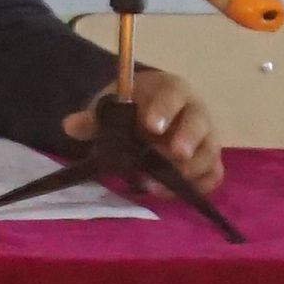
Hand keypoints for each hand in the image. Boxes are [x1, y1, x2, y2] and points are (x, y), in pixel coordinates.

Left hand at [67, 68, 225, 195]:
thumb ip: (93, 118)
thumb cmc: (131, 107)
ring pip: (209, 151)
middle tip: (172, 154)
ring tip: (156, 184)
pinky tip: (169, 193)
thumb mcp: (110, 107)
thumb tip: (70, 126)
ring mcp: (204, 137)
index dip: (164, 109)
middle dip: (187, 139)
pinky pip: (213, 174)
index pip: (173, 94)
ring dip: (188, 170)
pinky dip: (198, 186)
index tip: (151, 126)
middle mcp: (194, 111)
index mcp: (170, 90)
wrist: (146, 115)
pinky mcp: (207, 160)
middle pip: (199, 122)